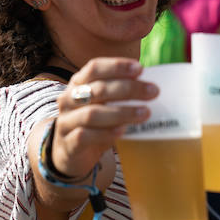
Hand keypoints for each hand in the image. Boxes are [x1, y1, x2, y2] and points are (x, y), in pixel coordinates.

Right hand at [51, 58, 157, 178]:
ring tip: (144, 113)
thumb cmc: (93, 123)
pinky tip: (122, 131)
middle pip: (98, 89)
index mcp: (78, 83)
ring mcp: (66, 121)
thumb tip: (151, 87)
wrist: (69, 153)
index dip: (117, 66)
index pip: (94, 68)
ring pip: (92, 113)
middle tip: (153, 92)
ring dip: (121, 112)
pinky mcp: (68, 143)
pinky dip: (105, 133)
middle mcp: (68, 99)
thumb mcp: (103, 103)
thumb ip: (119, 93)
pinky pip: (85, 136)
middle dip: (128, 89)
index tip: (140, 69)